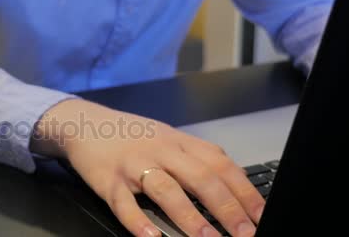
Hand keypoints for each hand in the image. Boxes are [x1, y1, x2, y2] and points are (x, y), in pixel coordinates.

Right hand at [30, 99, 264, 236]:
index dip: (244, 190)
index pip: (220, 164)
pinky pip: (124, 204)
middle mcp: (160, 151)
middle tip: (245, 233)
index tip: (262, 215)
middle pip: (200, 177)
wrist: (86, 123)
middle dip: (226, 208)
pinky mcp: (109, 180)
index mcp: (179, 142)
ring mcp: (134, 165)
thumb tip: (235, 185)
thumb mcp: (167, 138)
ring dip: (189, 217)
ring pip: (166, 190)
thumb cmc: (131, 136)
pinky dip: (138, 222)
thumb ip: (197, 157)